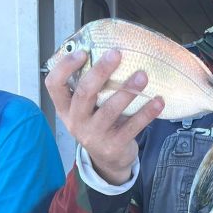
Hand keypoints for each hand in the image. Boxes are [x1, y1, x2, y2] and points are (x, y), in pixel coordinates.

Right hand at [45, 48, 163, 184]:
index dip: (65, 67)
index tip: (83, 52)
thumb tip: (108, 52)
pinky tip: (158, 101)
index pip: (54, 85)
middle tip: (116, 54)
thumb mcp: (87, 110)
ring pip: (110, 110)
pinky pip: (132, 126)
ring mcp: (94, 135)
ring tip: (143, 75)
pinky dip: (147, 113)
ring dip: (127, 90)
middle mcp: (76, 121)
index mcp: (65, 108)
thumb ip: (91, 88)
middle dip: (101, 71)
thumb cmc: (99, 124)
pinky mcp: (114, 145)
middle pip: (84, 93)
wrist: (108, 161)